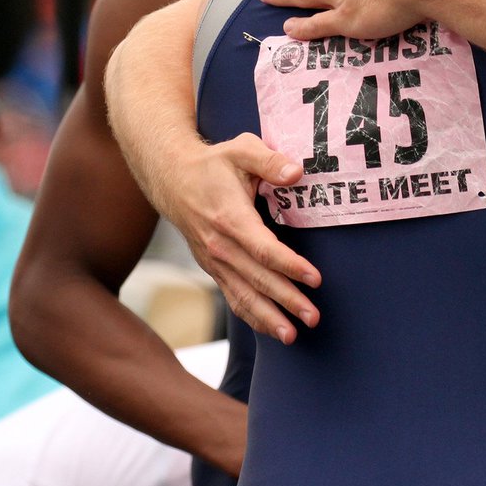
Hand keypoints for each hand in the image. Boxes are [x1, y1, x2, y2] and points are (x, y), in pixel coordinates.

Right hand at [159, 133, 321, 342]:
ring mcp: (213, 260)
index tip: (314, 278)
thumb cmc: (213, 164)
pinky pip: (232, 296)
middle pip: (257, 279)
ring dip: (268, 317)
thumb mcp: (242, 149)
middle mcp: (219, 245)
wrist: (171, 178)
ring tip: (293, 335)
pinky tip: (271, 328)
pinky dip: (252, 315)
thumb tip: (296, 173)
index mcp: (230, 218)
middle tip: (313, 318)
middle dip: (286, 300)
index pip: (263, 249)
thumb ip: (271, 161)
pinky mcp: (212, 267)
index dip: (289, 265)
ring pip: (243, 295)